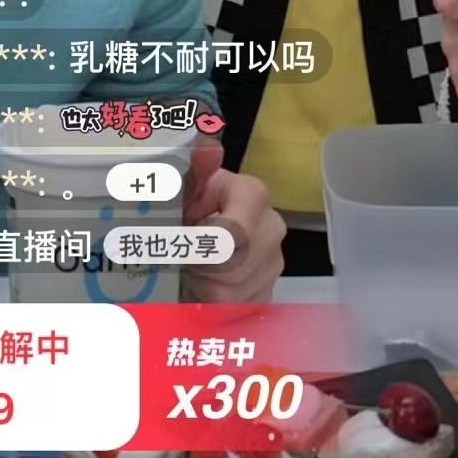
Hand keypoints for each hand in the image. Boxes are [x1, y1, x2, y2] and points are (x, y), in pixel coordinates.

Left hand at [180, 141, 285, 302]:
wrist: (204, 232)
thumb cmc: (192, 205)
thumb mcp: (186, 186)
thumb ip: (195, 167)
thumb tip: (208, 146)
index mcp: (253, 195)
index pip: (233, 234)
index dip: (202, 247)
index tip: (183, 244)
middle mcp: (272, 227)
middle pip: (230, 268)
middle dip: (199, 266)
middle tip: (182, 255)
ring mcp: (274, 262)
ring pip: (231, 293)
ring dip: (203, 285)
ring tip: (193, 266)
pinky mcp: (269, 291)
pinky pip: (237, 311)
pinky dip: (214, 303)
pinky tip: (206, 284)